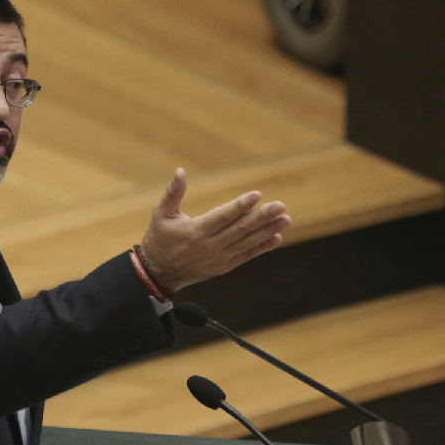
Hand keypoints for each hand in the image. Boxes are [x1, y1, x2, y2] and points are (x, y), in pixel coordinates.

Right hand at [139, 168, 290, 293]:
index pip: (223, 216)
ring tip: (285, 219)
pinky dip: (262, 247)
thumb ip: (173, 192)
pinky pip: (246, 255)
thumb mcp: (161, 214)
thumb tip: (180, 171)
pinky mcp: (223, 266)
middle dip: (262, 217)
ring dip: (267, 230)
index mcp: (196, 231)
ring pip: (247, 242)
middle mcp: (210, 246)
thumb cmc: (160, 238)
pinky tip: (276, 237)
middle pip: (240, 229)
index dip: (241, 206)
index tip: (257, 195)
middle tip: (280, 206)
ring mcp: (219, 258)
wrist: (159, 273)